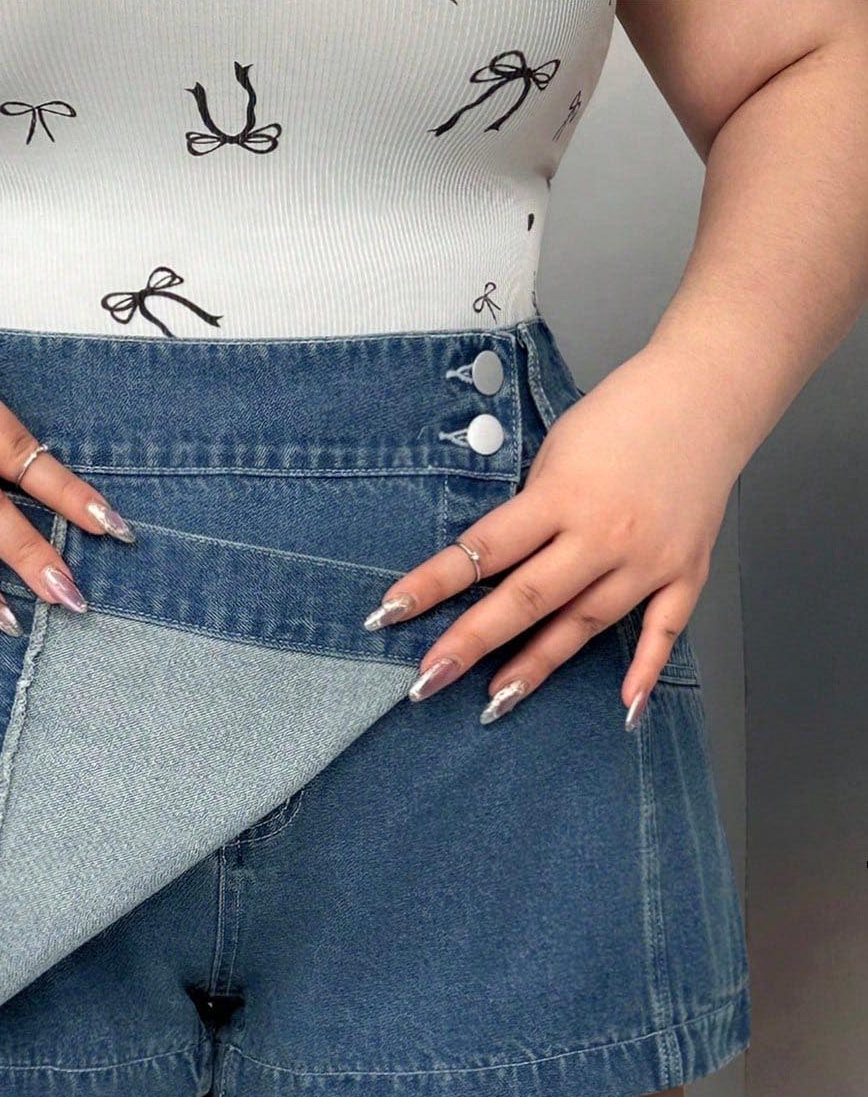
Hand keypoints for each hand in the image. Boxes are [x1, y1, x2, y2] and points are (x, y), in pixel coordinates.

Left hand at [363, 347, 741, 726]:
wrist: (709, 390)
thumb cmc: (625, 413)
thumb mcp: (558, 449)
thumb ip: (531, 512)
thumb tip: (496, 566)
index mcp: (562, 495)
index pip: (483, 550)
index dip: (432, 584)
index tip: (388, 614)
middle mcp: (603, 534)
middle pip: (525, 600)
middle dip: (471, 642)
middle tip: (428, 680)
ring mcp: (647, 558)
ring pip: (583, 625)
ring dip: (536, 667)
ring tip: (495, 702)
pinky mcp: (686, 569)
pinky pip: (664, 629)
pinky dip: (647, 669)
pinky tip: (624, 706)